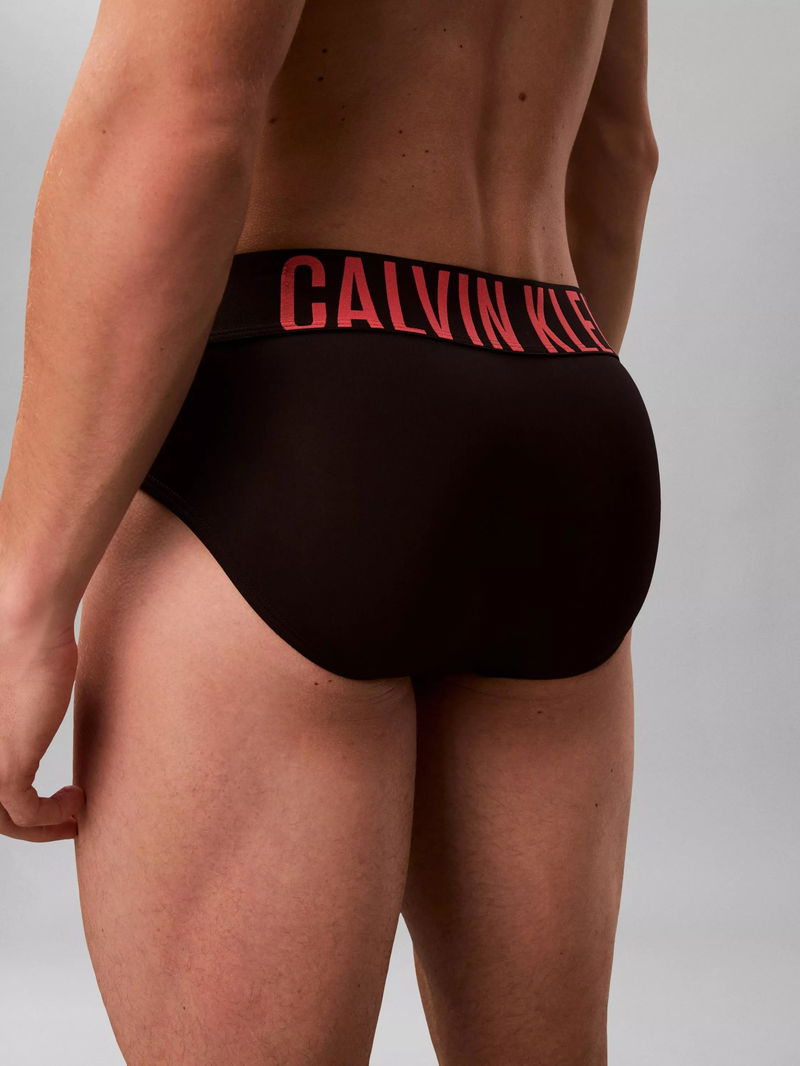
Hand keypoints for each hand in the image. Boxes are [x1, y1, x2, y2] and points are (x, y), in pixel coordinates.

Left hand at [0, 610, 85, 841]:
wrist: (24, 625)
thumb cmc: (20, 640)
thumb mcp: (12, 689)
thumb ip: (13, 715)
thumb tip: (28, 715)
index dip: (10, 803)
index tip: (42, 799)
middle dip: (26, 824)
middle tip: (58, 821)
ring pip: (4, 818)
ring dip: (42, 825)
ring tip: (71, 813)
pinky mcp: (8, 766)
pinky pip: (27, 811)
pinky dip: (53, 815)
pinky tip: (75, 800)